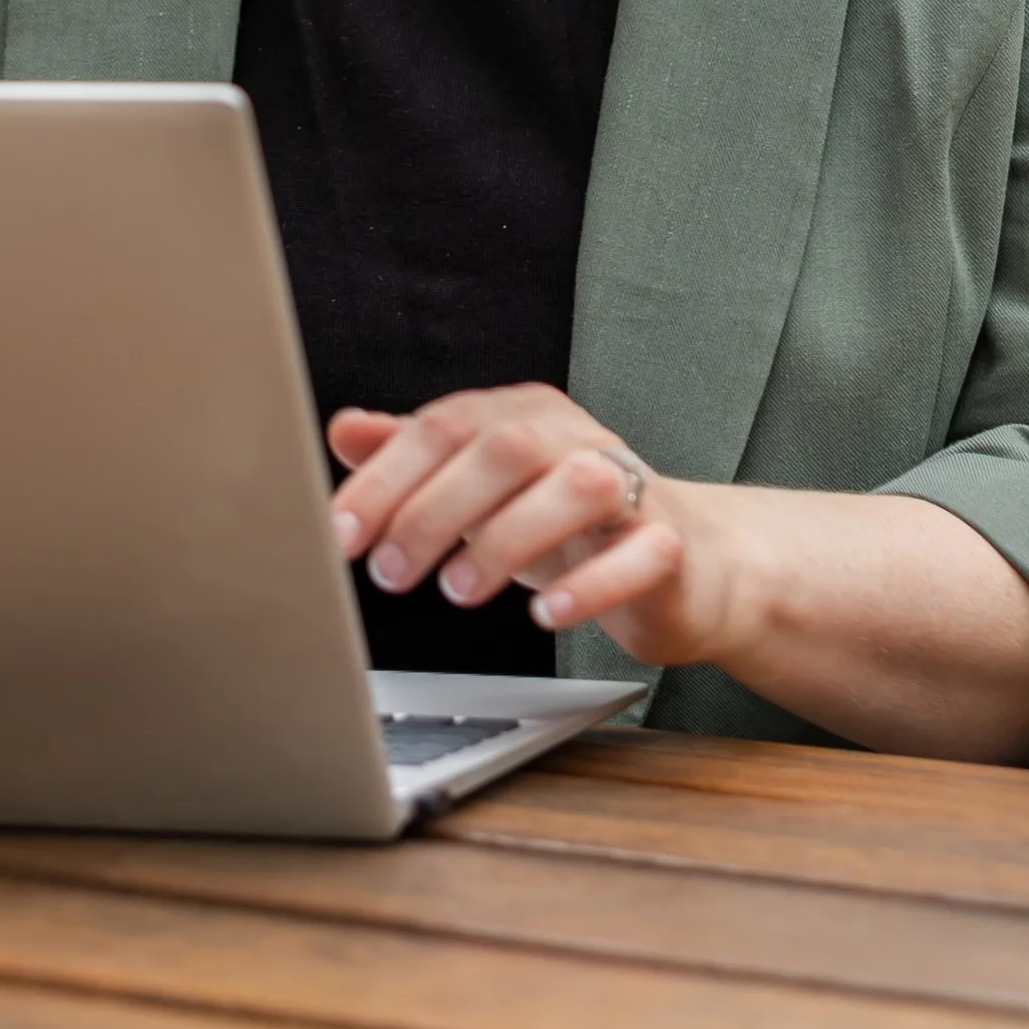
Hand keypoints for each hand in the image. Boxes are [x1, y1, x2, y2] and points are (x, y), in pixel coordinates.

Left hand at [326, 383, 730, 662]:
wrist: (686, 564)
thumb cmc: (568, 522)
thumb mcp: (482, 489)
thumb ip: (415, 457)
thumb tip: (344, 431)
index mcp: (525, 414)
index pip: (447, 424)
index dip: (388, 478)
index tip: (342, 534)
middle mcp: (578, 438)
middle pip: (507, 447)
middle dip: (436, 509)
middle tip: (390, 573)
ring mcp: (632, 489)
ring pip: (579, 486)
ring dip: (508, 538)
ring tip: (459, 592)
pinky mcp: (670, 545)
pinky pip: (640, 553)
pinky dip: (589, 584)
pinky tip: (544, 615)